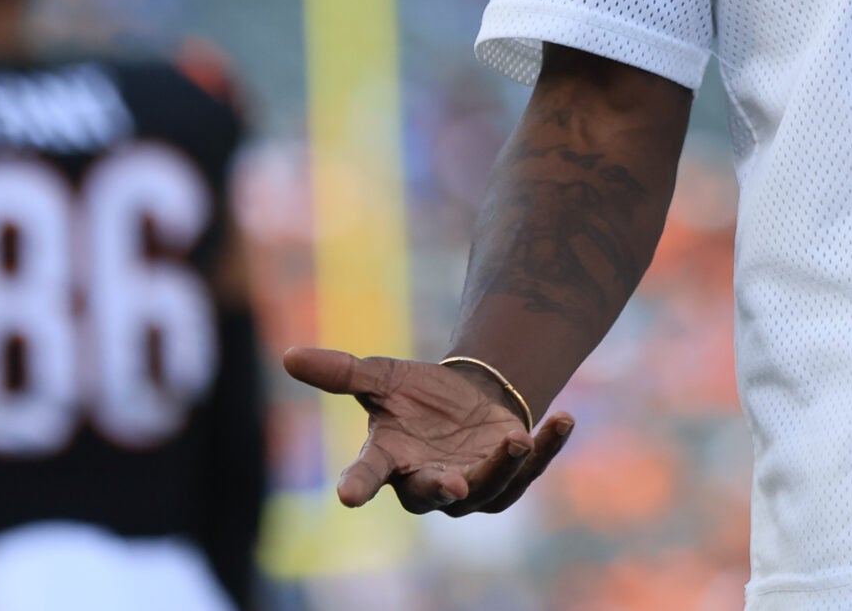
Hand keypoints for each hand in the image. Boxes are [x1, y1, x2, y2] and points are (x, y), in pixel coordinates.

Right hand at [282, 347, 574, 515]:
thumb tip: (288, 355)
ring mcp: (471, 486)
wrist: (467, 400)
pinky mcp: (509, 477)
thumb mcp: (380, 377)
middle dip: (443, 489)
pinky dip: (548, 446)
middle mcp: (427, 481)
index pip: (366, 476)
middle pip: (431, 493)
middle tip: (453, 484)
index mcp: (389, 460)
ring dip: (503, 466)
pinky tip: (563, 419)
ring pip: (488, 488)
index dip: (357, 485)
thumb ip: (340, 372)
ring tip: (518, 437)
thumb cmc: (415, 396)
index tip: (346, 497)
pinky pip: (530, 469)